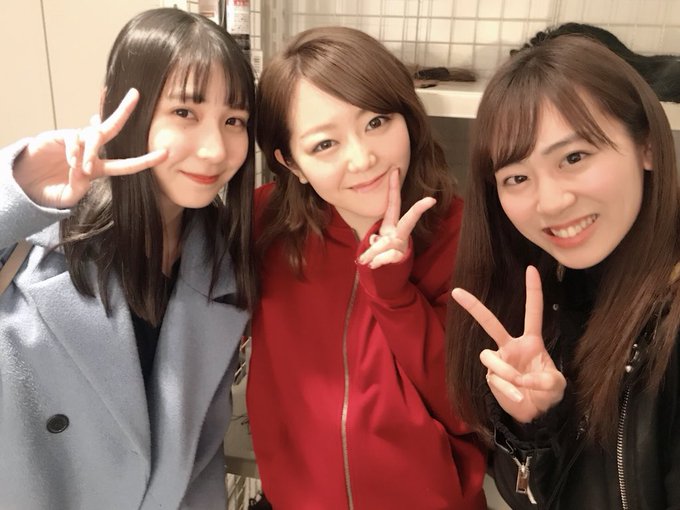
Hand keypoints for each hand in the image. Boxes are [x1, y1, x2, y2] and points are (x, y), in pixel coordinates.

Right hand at [13, 88, 167, 208]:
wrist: (25, 184)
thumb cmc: (51, 190)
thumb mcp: (68, 196)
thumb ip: (78, 187)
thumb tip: (84, 170)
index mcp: (98, 169)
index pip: (126, 165)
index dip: (145, 161)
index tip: (165, 153)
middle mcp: (91, 151)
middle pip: (112, 127)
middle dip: (124, 110)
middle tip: (136, 94)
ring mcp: (76, 141)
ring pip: (93, 136)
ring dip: (91, 150)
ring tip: (83, 166)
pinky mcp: (60, 136)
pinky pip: (73, 138)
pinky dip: (74, 150)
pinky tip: (69, 161)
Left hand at [357, 169, 434, 268]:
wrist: (390, 269)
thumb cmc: (383, 249)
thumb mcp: (376, 240)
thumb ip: (374, 239)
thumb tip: (375, 241)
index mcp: (392, 223)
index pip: (394, 203)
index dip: (394, 187)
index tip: (395, 170)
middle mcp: (400, 232)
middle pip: (409, 220)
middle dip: (418, 209)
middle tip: (429, 200)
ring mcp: (402, 244)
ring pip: (388, 243)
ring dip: (373, 252)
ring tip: (364, 260)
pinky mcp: (400, 257)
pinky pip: (387, 257)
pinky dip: (377, 261)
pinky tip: (373, 264)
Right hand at [451, 266, 565, 422]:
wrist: (537, 415)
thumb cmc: (548, 394)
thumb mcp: (557, 385)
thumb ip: (545, 379)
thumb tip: (521, 379)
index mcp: (531, 341)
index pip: (532, 312)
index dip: (533, 291)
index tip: (531, 269)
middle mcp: (511, 346)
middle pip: (491, 323)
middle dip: (474, 307)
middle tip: (457, 292)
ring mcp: (499, 361)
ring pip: (489, 357)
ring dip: (505, 370)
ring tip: (518, 383)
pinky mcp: (491, 378)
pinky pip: (495, 379)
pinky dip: (508, 390)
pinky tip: (518, 397)